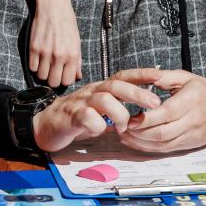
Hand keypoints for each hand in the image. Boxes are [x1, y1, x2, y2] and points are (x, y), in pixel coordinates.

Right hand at [26, 0, 81, 86]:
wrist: (53, 6)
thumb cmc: (67, 22)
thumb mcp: (77, 41)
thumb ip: (77, 61)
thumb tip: (77, 76)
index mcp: (72, 54)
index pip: (67, 81)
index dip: (64, 79)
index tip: (62, 74)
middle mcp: (59, 55)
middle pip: (53, 82)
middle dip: (53, 79)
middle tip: (53, 71)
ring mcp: (45, 52)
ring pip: (41, 76)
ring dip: (43, 72)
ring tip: (46, 63)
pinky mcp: (33, 47)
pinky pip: (32, 67)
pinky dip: (35, 65)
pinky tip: (39, 57)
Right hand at [33, 68, 161, 151]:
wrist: (46, 125)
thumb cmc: (77, 117)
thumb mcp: (100, 109)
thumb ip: (118, 107)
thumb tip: (143, 112)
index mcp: (101, 88)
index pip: (122, 75)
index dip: (141, 74)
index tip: (159, 75)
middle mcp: (92, 91)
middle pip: (116, 85)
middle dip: (138, 93)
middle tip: (155, 104)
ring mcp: (81, 102)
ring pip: (105, 100)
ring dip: (119, 115)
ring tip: (123, 128)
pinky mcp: (71, 116)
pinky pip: (88, 118)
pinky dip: (98, 126)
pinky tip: (98, 131)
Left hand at [119, 71, 205, 152]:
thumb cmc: (204, 91)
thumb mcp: (186, 77)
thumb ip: (164, 77)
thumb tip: (143, 77)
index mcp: (192, 100)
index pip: (167, 114)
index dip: (147, 119)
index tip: (131, 118)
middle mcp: (193, 121)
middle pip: (163, 133)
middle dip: (140, 133)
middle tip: (122, 127)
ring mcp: (192, 136)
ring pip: (163, 145)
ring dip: (141, 143)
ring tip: (125, 135)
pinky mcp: (189, 145)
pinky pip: (166, 150)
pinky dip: (149, 148)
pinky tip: (136, 142)